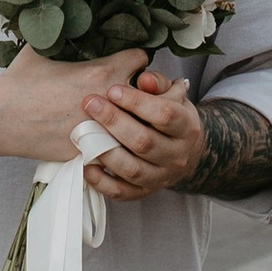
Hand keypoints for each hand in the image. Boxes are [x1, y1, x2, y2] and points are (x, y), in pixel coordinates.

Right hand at [0, 47, 149, 169]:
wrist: (1, 118)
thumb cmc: (19, 82)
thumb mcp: (43, 48)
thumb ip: (63, 35)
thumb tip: (64, 15)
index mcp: (104, 72)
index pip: (142, 60)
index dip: (137, 61)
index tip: (132, 66)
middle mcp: (112, 102)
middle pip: (152, 98)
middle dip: (146, 95)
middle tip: (139, 96)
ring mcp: (105, 131)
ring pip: (141, 129)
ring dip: (135, 124)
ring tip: (131, 122)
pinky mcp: (94, 153)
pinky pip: (119, 151)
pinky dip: (116, 146)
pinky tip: (110, 142)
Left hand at [79, 69, 207, 197]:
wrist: (186, 152)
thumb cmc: (172, 117)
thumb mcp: (173, 95)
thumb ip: (158, 83)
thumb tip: (144, 78)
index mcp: (186, 127)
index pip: (164, 115)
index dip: (137, 102)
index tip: (112, 90)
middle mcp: (176, 155)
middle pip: (144, 142)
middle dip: (114, 122)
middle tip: (90, 103)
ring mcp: (161, 177)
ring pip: (132, 169)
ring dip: (105, 151)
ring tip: (84, 133)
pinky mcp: (144, 191)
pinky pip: (121, 192)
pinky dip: (101, 182)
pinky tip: (86, 165)